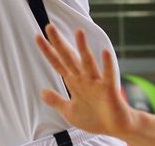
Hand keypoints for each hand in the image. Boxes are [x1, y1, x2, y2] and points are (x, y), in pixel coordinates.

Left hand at [35, 24, 140, 140]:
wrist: (116, 128)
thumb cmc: (95, 118)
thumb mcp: (70, 111)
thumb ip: (57, 101)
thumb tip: (42, 92)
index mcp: (74, 82)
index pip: (58, 63)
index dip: (47, 51)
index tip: (37, 37)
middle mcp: (84, 78)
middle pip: (69, 57)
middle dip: (59, 43)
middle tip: (49, 26)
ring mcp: (96, 82)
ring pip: (87, 62)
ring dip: (83, 48)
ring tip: (78, 32)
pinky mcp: (109, 90)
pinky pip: (108, 75)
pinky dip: (107, 65)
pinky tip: (104, 52)